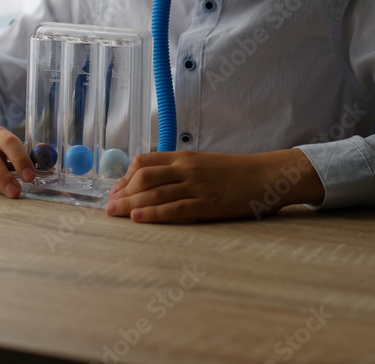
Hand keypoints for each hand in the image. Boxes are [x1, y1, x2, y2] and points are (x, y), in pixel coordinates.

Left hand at [104, 150, 280, 223]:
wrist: (265, 175)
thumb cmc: (235, 173)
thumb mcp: (204, 165)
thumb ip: (181, 171)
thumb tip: (156, 184)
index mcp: (184, 157)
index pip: (144, 162)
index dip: (125, 177)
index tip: (115, 191)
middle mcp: (186, 168)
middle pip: (144, 177)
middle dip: (122, 192)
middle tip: (108, 207)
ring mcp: (196, 186)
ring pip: (154, 193)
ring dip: (130, 204)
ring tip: (114, 214)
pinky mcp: (207, 204)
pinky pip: (174, 209)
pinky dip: (153, 213)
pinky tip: (138, 219)